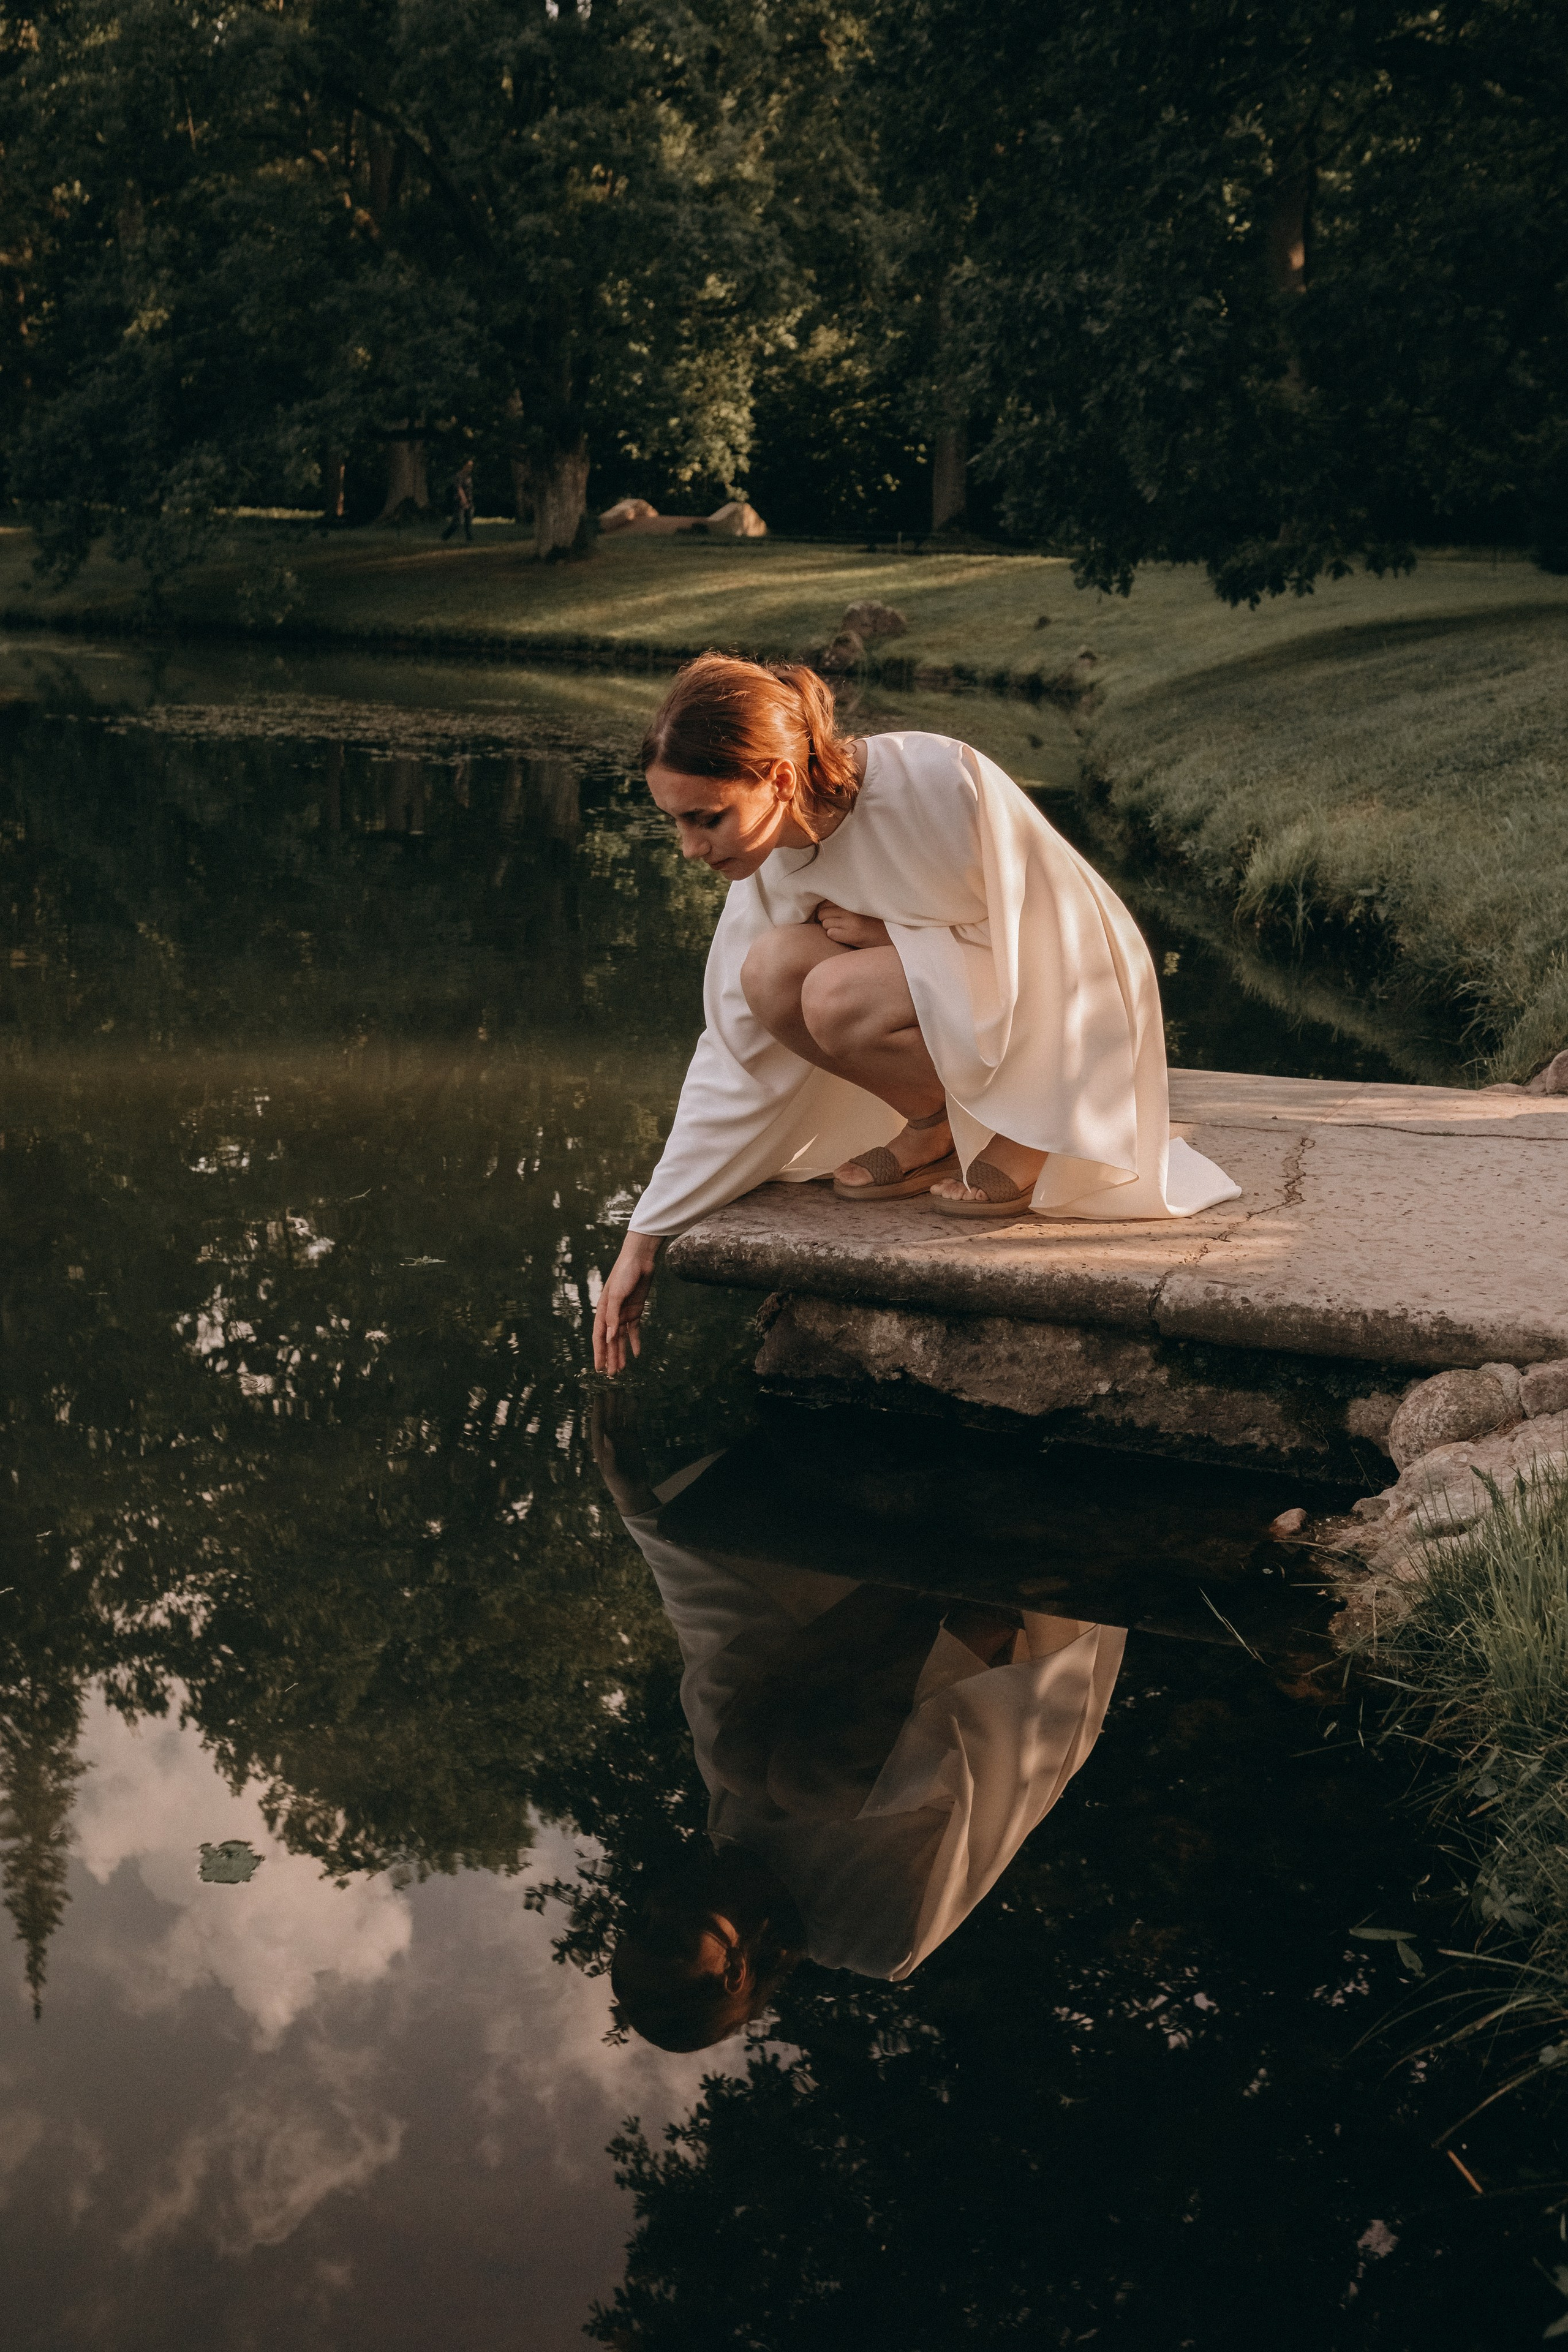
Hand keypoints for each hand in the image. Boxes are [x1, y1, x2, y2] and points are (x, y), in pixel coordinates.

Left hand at [589, 1390, 658, 1515]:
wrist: (634, 1491)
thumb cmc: (618, 1485)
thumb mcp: (612, 1473)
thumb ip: (610, 1455)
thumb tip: (607, 1435)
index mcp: (600, 1445)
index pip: (597, 1424)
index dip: (598, 1411)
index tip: (598, 1396)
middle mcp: (610, 1438)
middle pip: (608, 1417)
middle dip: (609, 1403)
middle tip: (612, 1386)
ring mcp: (621, 1437)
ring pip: (620, 1416)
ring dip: (620, 1404)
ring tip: (622, 1388)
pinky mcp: (633, 1438)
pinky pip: (631, 1421)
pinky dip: (633, 1410)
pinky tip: (635, 1398)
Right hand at [593, 1229, 660, 1374]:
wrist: (639, 1259)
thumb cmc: (624, 1273)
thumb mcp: (616, 1295)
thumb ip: (613, 1316)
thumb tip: (611, 1338)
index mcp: (603, 1311)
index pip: (600, 1337)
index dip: (599, 1353)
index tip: (598, 1368)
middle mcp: (612, 1314)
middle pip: (610, 1341)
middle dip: (610, 1358)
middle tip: (611, 1375)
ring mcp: (624, 1313)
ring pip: (621, 1338)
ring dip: (621, 1353)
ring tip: (621, 1369)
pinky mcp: (636, 1310)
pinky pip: (634, 1330)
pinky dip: (635, 1341)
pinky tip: (636, 1353)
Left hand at [812, 901, 890, 949]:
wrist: (893, 935)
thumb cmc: (877, 921)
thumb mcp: (862, 906)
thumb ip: (847, 902)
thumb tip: (823, 904)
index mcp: (853, 899)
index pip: (825, 901)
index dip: (825, 909)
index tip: (830, 914)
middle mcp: (852, 908)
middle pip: (822, 912)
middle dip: (825, 919)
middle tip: (836, 924)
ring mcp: (852, 922)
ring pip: (825, 923)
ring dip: (830, 928)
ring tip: (842, 930)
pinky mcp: (853, 935)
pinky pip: (831, 933)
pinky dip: (834, 936)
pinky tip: (844, 937)